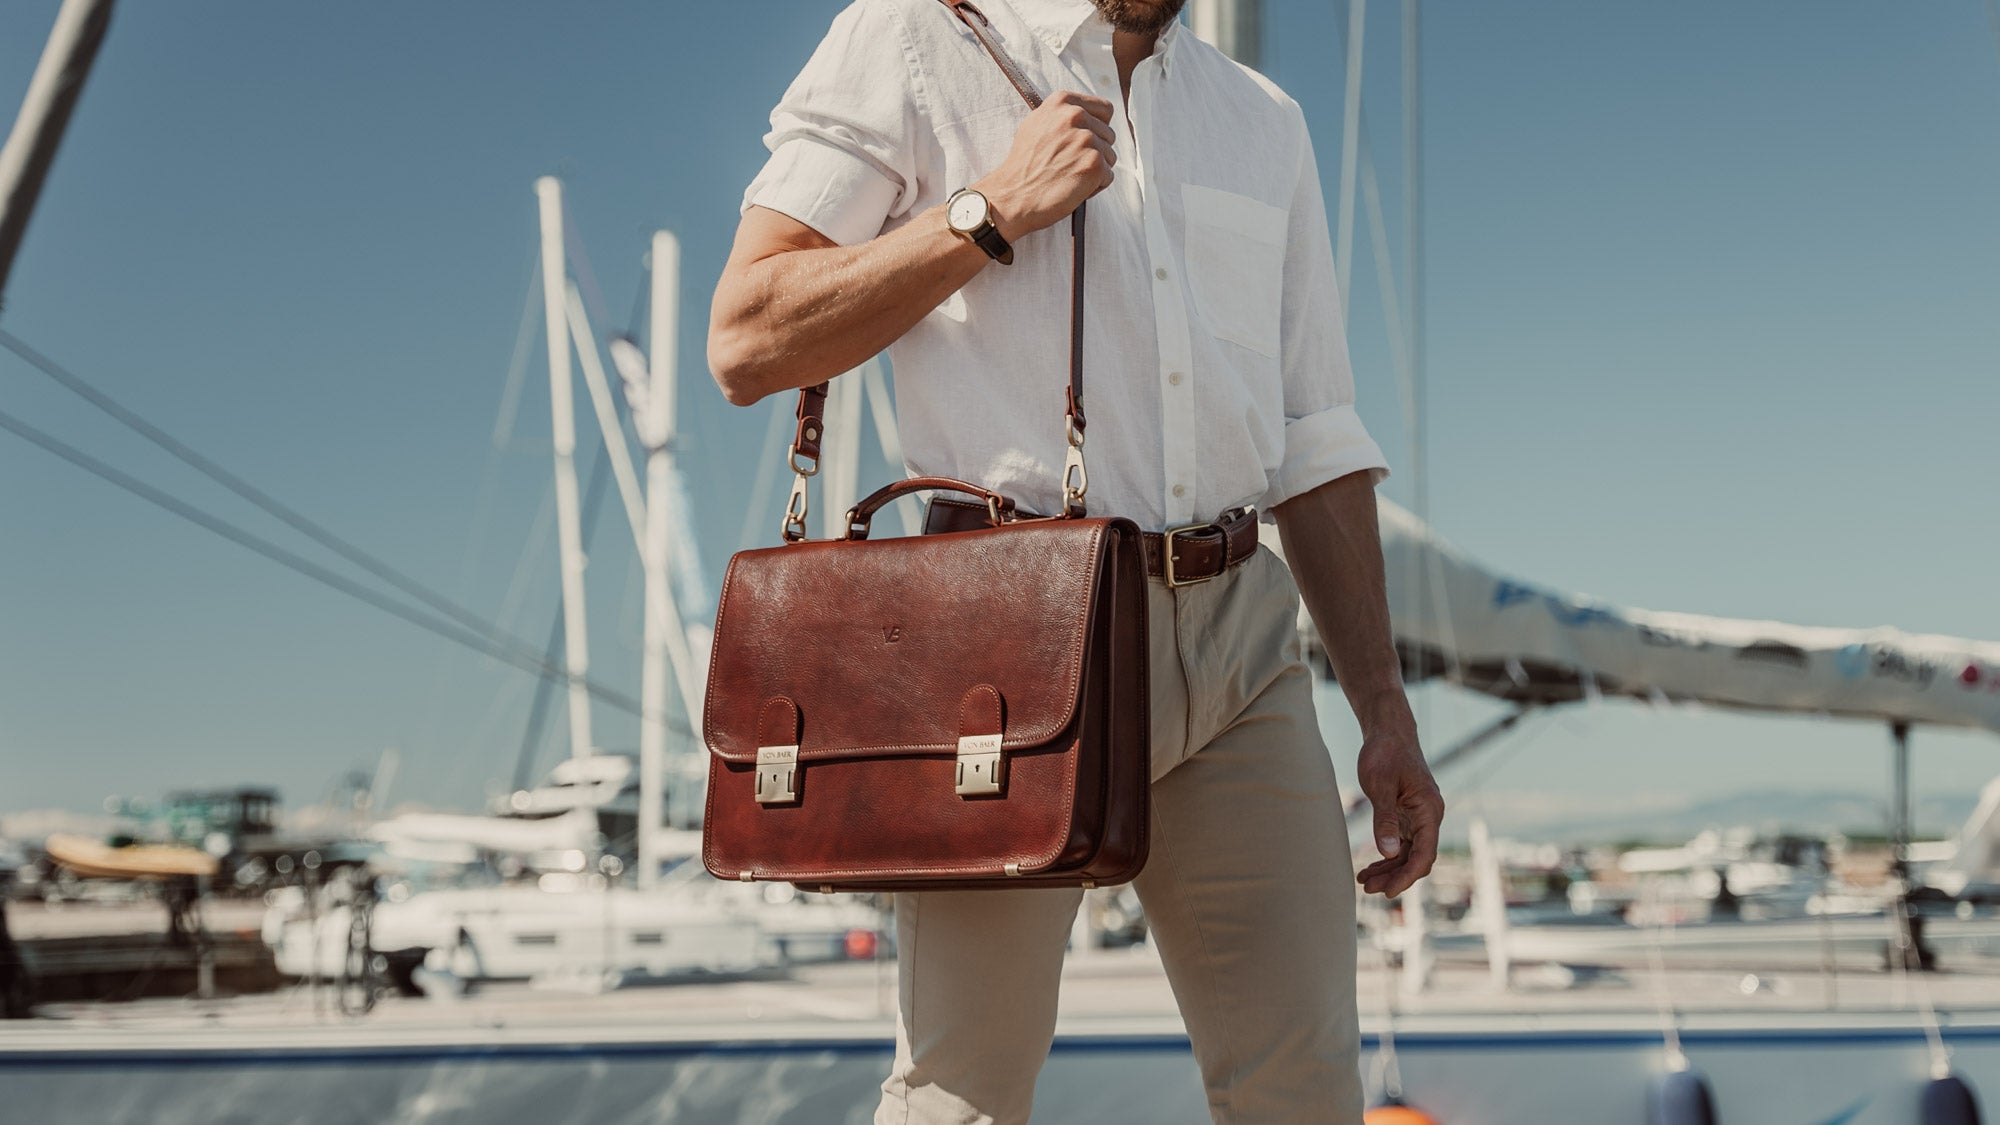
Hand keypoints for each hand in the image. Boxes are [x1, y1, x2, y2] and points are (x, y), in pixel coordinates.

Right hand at [974, 90, 1115, 240]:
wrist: (1012, 196)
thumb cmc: (1023, 165)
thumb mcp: (1036, 124)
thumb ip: (1062, 115)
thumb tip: (1085, 113)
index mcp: (1062, 102)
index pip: (1105, 109)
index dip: (1098, 128)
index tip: (1083, 142)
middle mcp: (1076, 115)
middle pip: (1108, 135)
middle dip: (1095, 152)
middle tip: (1067, 165)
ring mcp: (1086, 139)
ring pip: (1110, 156)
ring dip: (1094, 170)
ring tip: (1067, 176)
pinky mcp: (1094, 164)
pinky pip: (1108, 176)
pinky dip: (1094, 187)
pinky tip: (1072, 188)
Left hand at [1353, 715, 1442, 897]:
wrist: (1388, 732)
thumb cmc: (1385, 753)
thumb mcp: (1381, 786)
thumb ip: (1385, 820)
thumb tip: (1389, 853)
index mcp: (1429, 810)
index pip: (1424, 854)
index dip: (1407, 876)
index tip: (1388, 892)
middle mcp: (1428, 817)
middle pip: (1417, 858)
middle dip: (1395, 877)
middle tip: (1367, 889)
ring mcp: (1418, 817)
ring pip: (1408, 853)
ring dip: (1389, 869)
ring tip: (1364, 882)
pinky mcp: (1407, 815)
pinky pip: (1401, 843)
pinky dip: (1387, 856)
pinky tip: (1370, 866)